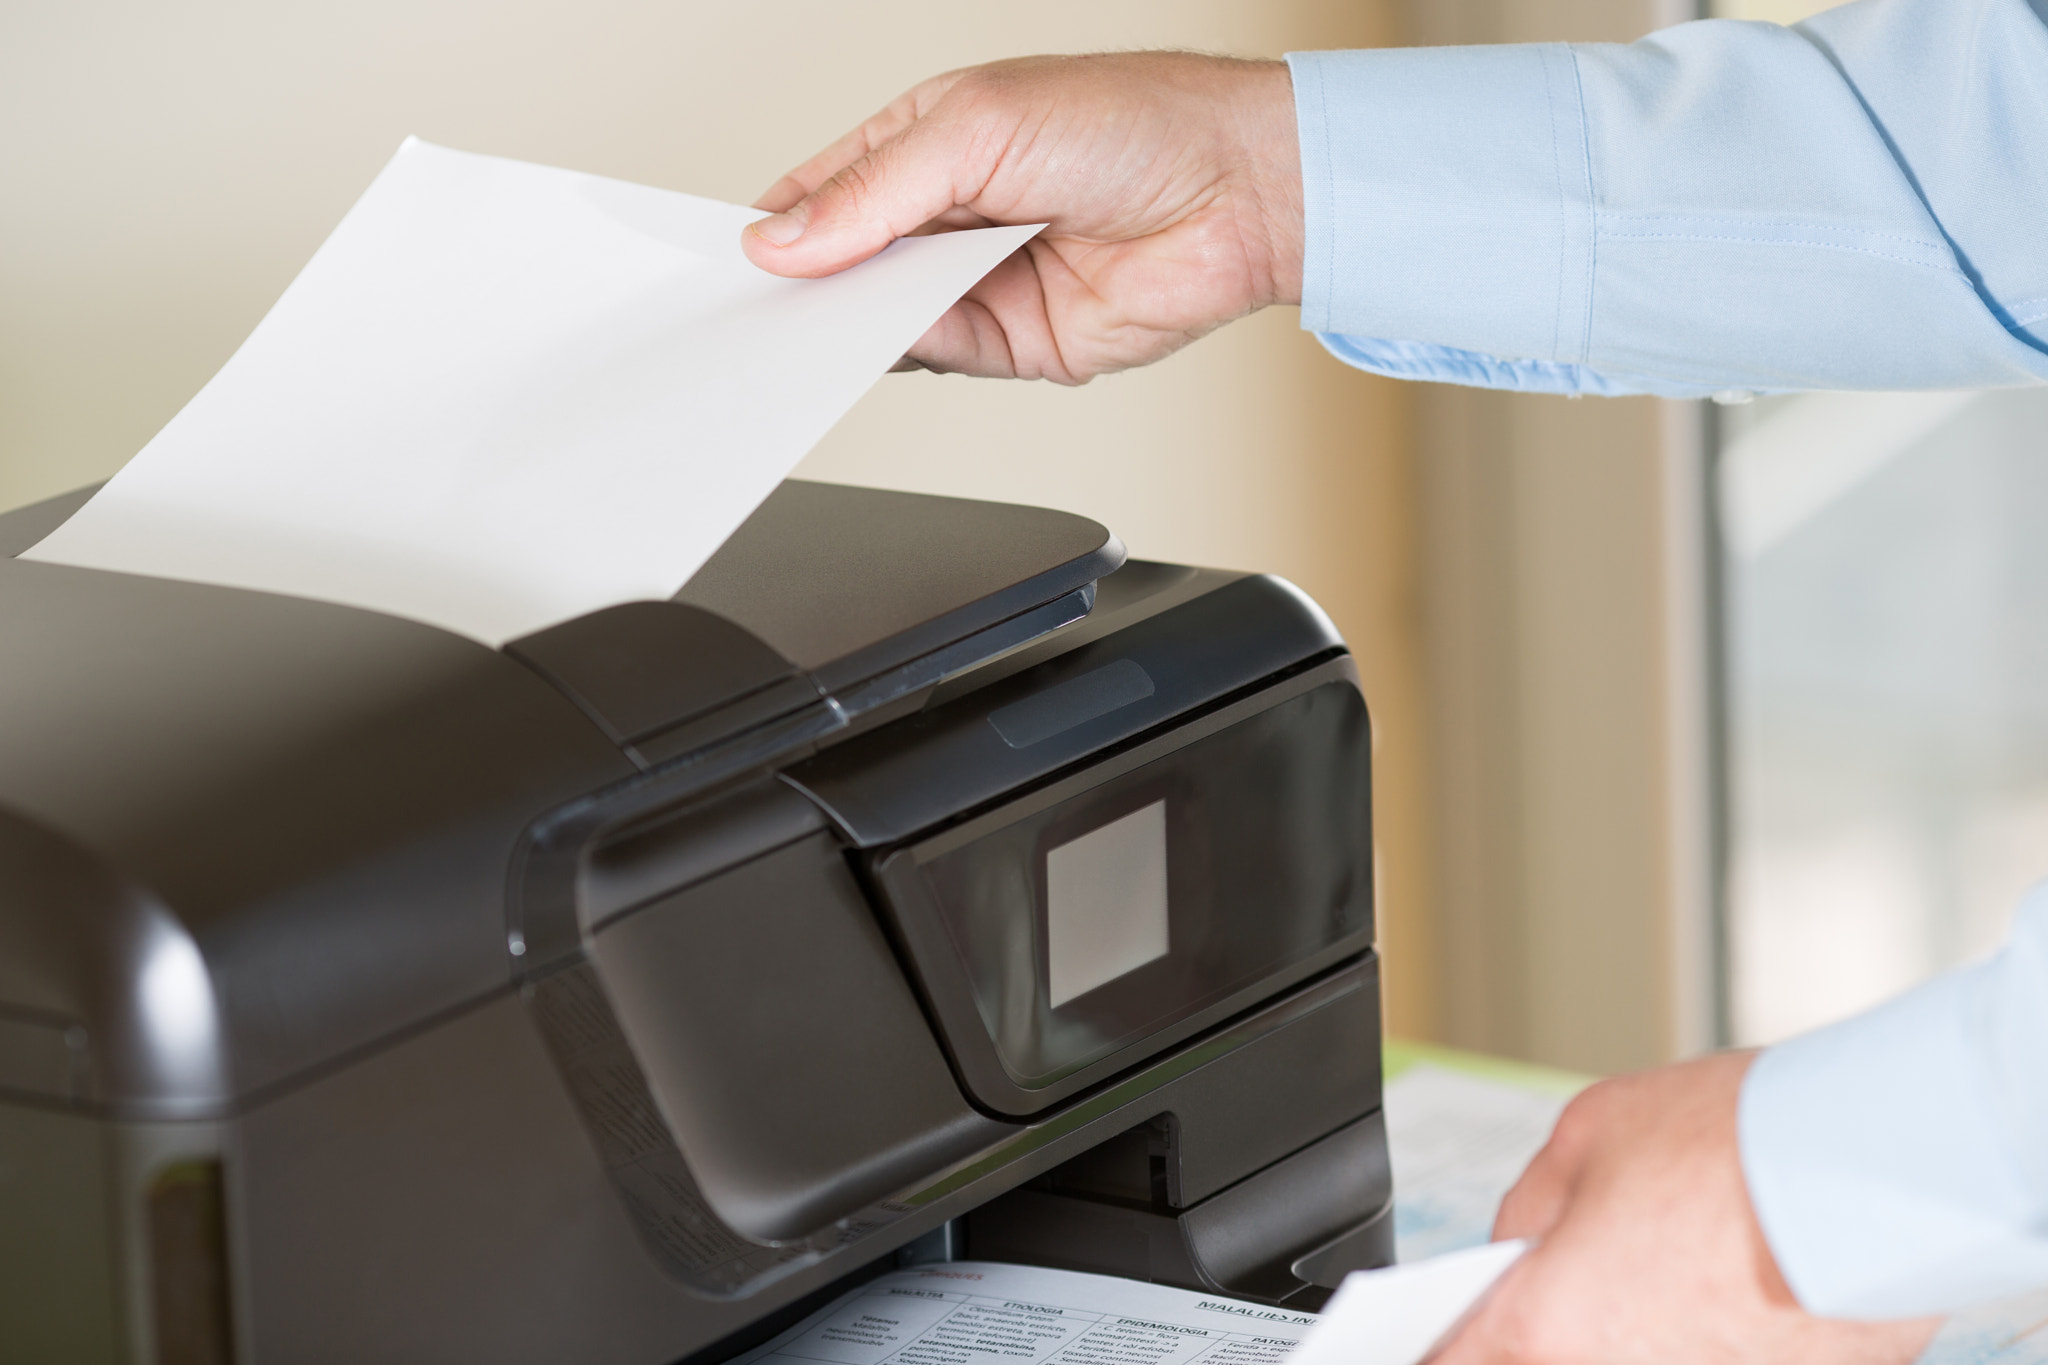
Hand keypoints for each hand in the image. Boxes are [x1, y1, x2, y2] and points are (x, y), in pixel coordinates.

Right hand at [738, 53, 1301, 383]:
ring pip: (883, 317)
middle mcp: (950, 215)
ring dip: (843, 327)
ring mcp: (980, 281)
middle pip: (846, 263)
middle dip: (799, 286)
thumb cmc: (1132, 121)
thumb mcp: (975, 130)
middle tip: (742, 311)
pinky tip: (864, 353)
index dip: (773, 226)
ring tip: (790, 336)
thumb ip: (874, 193)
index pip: (824, 191)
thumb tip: (784, 240)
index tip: (722, 260)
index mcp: (929, 142)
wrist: (1240, 193)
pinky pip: (936, 357)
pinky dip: (897, 358)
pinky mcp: (1014, 342)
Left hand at [1435, 1052, 1940, 1364]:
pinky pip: (1713, 1353)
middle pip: (1552, 1355)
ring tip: (1686, 1252)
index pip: (1457, 1362)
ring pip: (1637, 1355)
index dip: (1441, 1345)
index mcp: (1545, 1323)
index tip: (1437, 1339)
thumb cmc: (1732, 1145)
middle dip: (1560, 1318)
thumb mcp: (1587, 1136)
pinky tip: (1740, 1271)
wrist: (1878, 1169)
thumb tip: (1523, 1244)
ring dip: (1646, 1321)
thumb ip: (1534, 1209)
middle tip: (1596, 1261)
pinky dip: (1714, 1325)